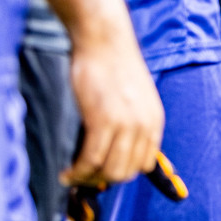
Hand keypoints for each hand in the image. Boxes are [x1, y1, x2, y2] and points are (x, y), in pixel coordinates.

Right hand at [63, 18, 163, 186]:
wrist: (104, 41)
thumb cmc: (113, 67)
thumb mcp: (136, 98)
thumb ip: (134, 123)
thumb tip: (120, 152)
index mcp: (155, 120)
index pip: (144, 164)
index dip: (121, 172)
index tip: (101, 171)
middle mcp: (145, 125)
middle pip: (126, 172)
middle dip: (102, 179)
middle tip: (82, 175)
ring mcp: (126, 124)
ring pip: (108, 171)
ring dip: (87, 179)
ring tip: (72, 175)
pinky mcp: (103, 120)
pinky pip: (90, 160)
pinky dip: (77, 172)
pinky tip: (66, 172)